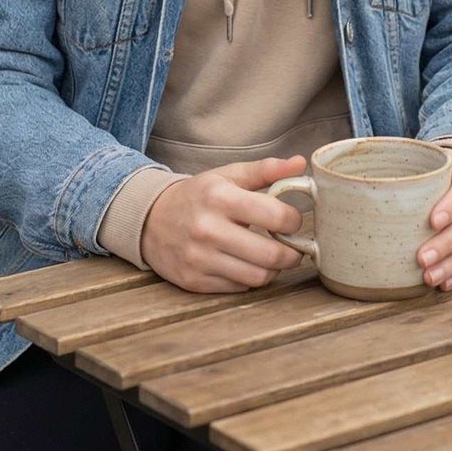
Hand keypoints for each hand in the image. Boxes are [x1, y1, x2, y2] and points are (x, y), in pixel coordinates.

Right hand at [141, 155, 307, 293]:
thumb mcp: (229, 175)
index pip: (276, 216)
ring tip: (274, 256)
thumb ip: (267, 169)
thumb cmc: (199, 195)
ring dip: (274, 269)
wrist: (150, 220)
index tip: (293, 220)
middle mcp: (208, 230)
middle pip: (271, 254)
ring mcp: (199, 258)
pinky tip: (249, 264)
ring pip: (257, 276)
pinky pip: (238, 287)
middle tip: (294, 246)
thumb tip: (301, 163)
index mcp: (220, 198)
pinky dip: (250, 278)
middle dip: (292, 253)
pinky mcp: (193, 281)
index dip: (295, 220)